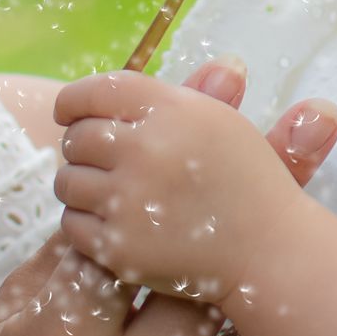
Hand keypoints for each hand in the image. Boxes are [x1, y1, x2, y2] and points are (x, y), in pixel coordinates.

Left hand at [51, 69, 296, 299]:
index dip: (73, 100)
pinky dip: (87, 223)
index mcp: (171, 110)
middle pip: (77, 137)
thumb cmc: (245, 180)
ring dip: (81, 185)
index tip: (68, 112)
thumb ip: (169, 97)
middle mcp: (146, 149)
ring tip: (112, 192)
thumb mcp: (219, 120)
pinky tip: (117, 223)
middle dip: (82, 147)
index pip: (96, 91)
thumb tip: (120, 87)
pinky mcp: (119, 246)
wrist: (269, 248)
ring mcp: (129, 200)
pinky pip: (72, 224)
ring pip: (67, 181)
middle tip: (103, 160)